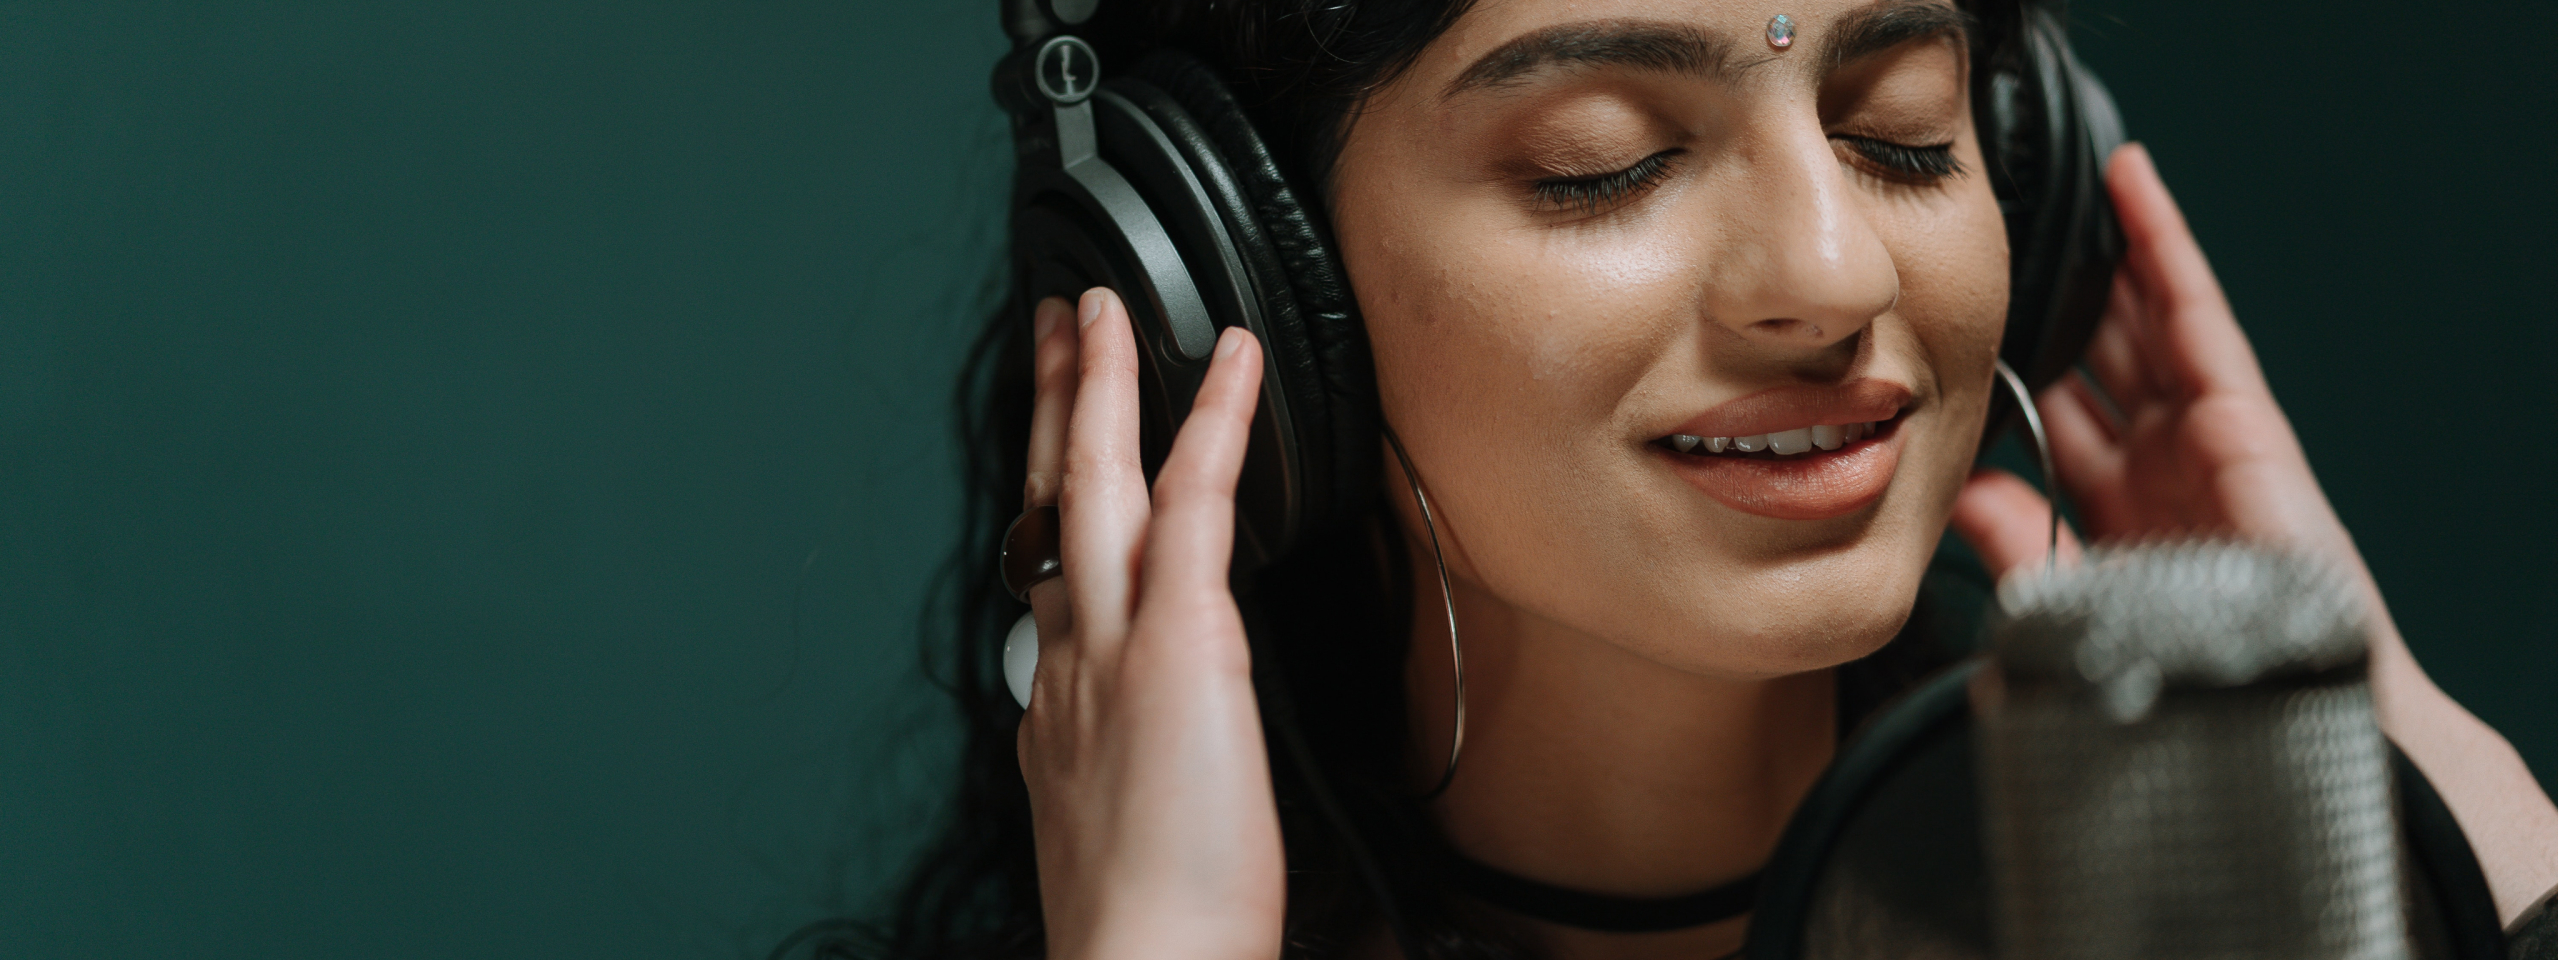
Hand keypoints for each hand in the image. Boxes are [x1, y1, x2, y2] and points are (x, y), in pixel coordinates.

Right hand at [1016, 288, 1284, 959]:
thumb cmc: (1150, 923)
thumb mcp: (1103, 829)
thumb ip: (1098, 763)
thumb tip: (1100, 748)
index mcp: (1054, 710)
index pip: (1049, 576)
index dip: (1050, 501)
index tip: (1055, 456)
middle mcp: (1067, 662)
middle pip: (1050, 507)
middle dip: (1052, 412)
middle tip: (1055, 335)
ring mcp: (1113, 643)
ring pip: (1098, 486)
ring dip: (1100, 386)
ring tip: (1106, 311)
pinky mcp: (1178, 640)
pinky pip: (1195, 504)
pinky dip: (1214, 423)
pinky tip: (1233, 362)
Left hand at [1950, 143, 2557, 921]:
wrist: (2275, 715)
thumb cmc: (2184, 680)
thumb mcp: (2070, 607)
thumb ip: (2017, 549)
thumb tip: (1959, 493)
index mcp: (2116, 514)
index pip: (2061, 422)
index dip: (2022, 370)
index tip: (1972, 327)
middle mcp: (2160, 467)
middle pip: (2104, 360)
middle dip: (2067, 301)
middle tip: (2016, 236)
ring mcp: (2202, 437)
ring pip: (2145, 322)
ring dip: (2114, 253)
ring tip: (2077, 184)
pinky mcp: (2241, 417)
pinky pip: (2196, 316)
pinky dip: (2165, 249)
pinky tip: (2133, 192)